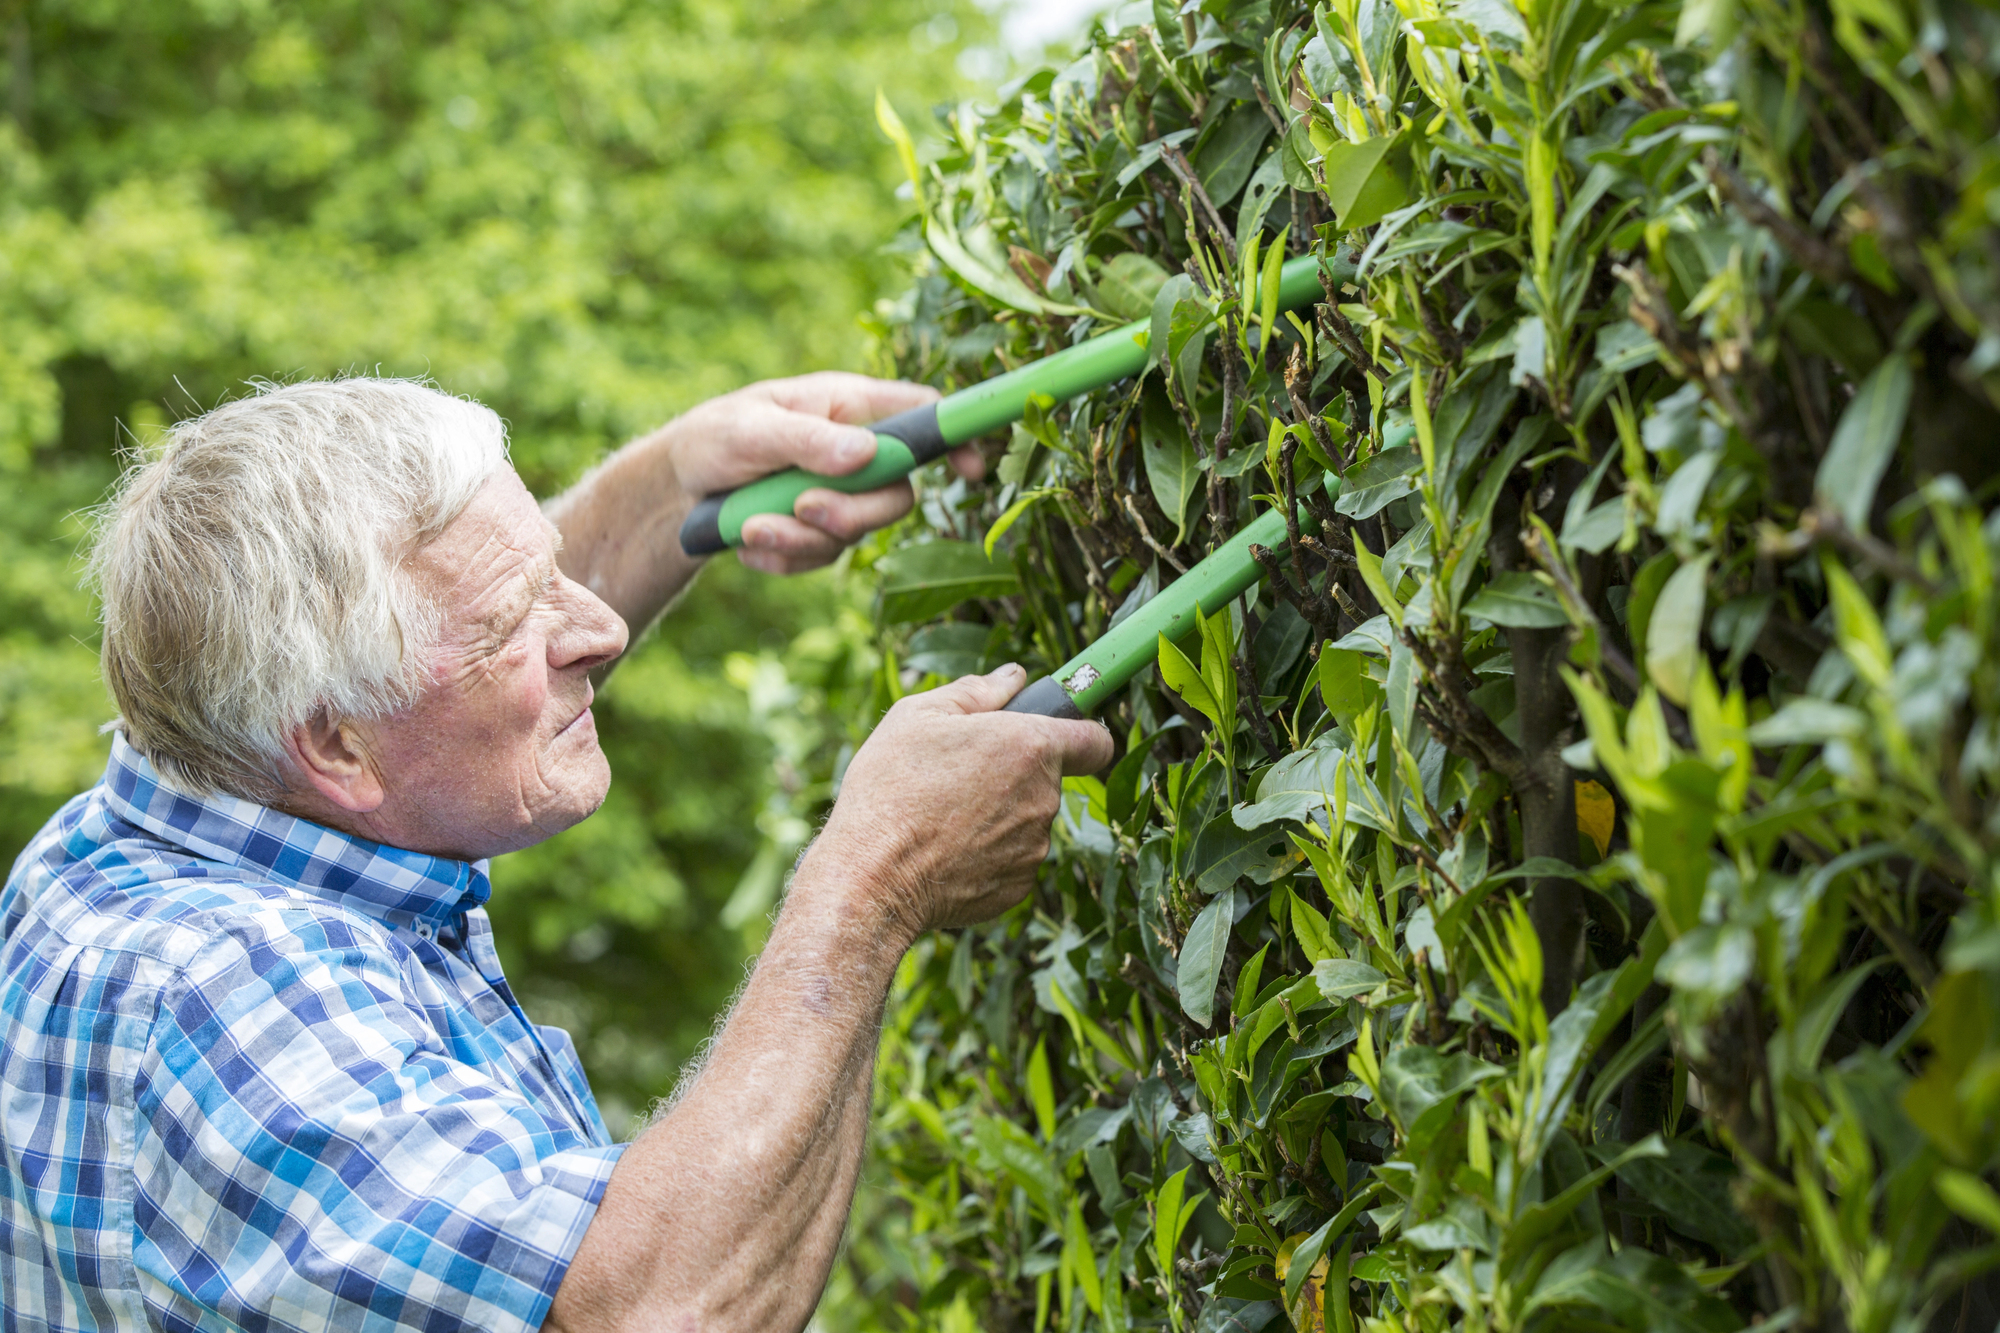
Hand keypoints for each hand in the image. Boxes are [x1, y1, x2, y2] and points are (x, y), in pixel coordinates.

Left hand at [658, 371, 983, 574]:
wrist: (678, 488)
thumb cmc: (716, 437)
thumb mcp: (752, 430)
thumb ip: (809, 441)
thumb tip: (868, 455)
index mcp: (850, 407)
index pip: (922, 413)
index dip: (954, 437)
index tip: (969, 469)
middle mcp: (857, 452)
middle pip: (898, 494)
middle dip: (851, 512)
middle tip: (801, 509)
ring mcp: (842, 496)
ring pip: (856, 534)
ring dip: (800, 539)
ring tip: (749, 526)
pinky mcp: (820, 533)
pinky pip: (821, 559)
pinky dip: (783, 557)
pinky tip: (748, 542)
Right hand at [801, 665, 1113, 938]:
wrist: (872, 876)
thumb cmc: (891, 788)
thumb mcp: (918, 716)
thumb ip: (976, 691)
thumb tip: (1013, 675)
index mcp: (1030, 746)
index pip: (1096, 740)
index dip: (1080, 733)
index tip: (1057, 733)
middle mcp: (1044, 799)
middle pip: (1047, 779)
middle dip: (1014, 773)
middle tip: (958, 774)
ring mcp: (1034, 848)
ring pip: (1026, 820)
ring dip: (997, 814)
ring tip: (941, 815)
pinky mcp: (1018, 887)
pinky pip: (1010, 859)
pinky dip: (985, 853)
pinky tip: (943, 850)